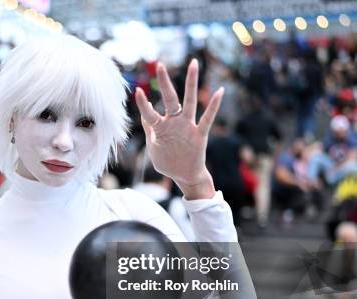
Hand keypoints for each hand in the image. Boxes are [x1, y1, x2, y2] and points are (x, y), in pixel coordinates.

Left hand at [135, 59, 223, 199]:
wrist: (185, 176)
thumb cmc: (167, 162)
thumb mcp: (153, 147)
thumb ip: (149, 131)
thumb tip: (144, 115)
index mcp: (160, 128)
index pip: (149, 113)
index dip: (143, 104)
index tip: (137, 90)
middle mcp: (174, 123)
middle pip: (170, 99)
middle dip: (165, 82)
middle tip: (160, 64)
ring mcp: (187, 127)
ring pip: (190, 102)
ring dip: (191, 83)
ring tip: (193, 64)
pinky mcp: (199, 135)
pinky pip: (207, 119)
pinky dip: (214, 106)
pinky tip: (219, 91)